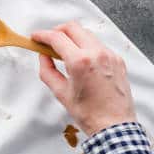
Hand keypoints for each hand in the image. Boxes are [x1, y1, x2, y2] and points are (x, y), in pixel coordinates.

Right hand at [32, 21, 135, 135]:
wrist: (113, 125)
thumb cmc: (89, 113)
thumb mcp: (60, 92)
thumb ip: (47, 70)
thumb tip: (43, 57)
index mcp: (80, 62)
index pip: (57, 37)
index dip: (42, 35)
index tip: (36, 37)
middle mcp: (97, 54)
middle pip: (73, 27)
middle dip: (57, 30)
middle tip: (48, 41)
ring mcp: (110, 55)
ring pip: (86, 34)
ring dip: (72, 37)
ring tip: (63, 52)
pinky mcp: (117, 60)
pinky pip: (98, 45)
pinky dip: (86, 46)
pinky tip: (80, 59)